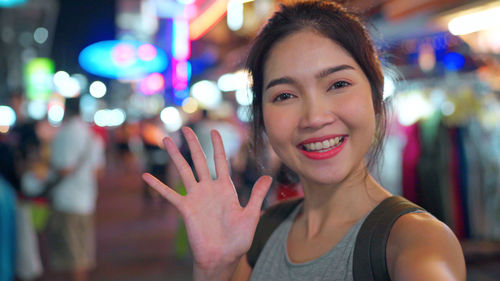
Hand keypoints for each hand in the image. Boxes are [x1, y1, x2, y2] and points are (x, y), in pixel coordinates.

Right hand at [142, 127, 271, 270]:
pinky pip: (170, 194)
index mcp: (225, 188)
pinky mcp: (185, 208)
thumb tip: (268, 177)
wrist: (222, 257)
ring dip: (175, 156)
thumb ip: (257, 195)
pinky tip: (146, 176)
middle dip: (193, 144)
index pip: (221, 161)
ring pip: (184, 171)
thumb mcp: (251, 215)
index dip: (218, 146)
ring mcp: (196, 197)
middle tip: (186, 128)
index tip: (214, 131)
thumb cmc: (238, 239)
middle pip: (200, 160)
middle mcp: (209, 189)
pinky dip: (158, 185)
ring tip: (165, 140)